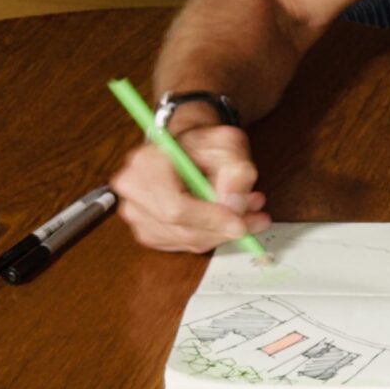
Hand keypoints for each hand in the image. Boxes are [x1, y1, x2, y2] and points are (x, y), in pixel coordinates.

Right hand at [110, 122, 270, 254]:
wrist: (184, 148)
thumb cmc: (202, 143)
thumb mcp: (227, 143)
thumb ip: (236, 170)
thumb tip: (235, 205)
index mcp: (145, 164)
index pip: (175, 206)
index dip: (209, 219)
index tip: (240, 223)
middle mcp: (133, 192)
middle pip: (181, 228)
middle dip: (223, 228)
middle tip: (256, 220)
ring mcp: (137, 216)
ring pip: (187, 240)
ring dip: (222, 233)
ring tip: (248, 213)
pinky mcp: (148, 232)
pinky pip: (185, 245)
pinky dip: (211, 237)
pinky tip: (227, 220)